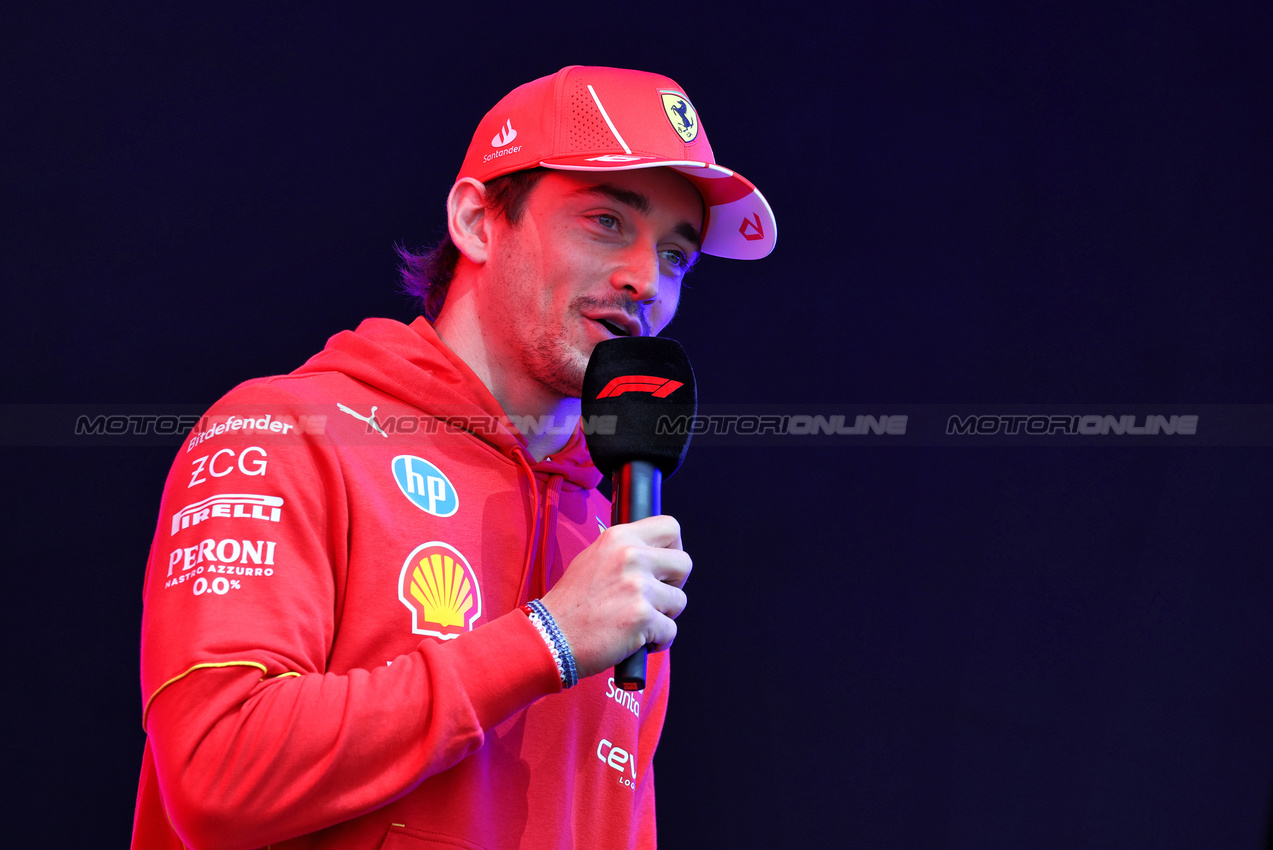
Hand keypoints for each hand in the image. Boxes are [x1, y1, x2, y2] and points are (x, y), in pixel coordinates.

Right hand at [540, 515, 690, 680]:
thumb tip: (656, 554)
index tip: (665, 567)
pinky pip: (671, 631)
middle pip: (684, 563)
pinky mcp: (642, 617)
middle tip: (653, 598)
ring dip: (664, 616)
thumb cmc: (571, 603)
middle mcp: (631, 556)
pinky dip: (658, 641)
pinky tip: (636, 640)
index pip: (670, 526)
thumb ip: (625, 551)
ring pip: (679, 601)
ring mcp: (638, 586)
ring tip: (638, 622)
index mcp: (619, 537)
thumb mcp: (594, 558)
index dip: (674, 548)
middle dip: (674, 585)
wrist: (550, 636)